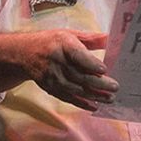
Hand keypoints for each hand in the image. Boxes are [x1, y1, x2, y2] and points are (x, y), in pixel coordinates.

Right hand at [0, 30, 117, 110]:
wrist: (24, 54)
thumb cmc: (51, 42)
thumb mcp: (68, 34)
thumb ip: (90, 38)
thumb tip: (109, 38)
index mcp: (62, 44)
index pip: (77, 55)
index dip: (91, 63)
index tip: (104, 69)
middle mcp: (57, 62)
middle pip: (80, 75)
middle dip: (99, 84)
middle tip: (115, 87)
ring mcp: (53, 77)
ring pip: (76, 89)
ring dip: (94, 95)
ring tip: (110, 98)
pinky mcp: (51, 88)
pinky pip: (68, 97)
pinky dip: (82, 103)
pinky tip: (94, 106)